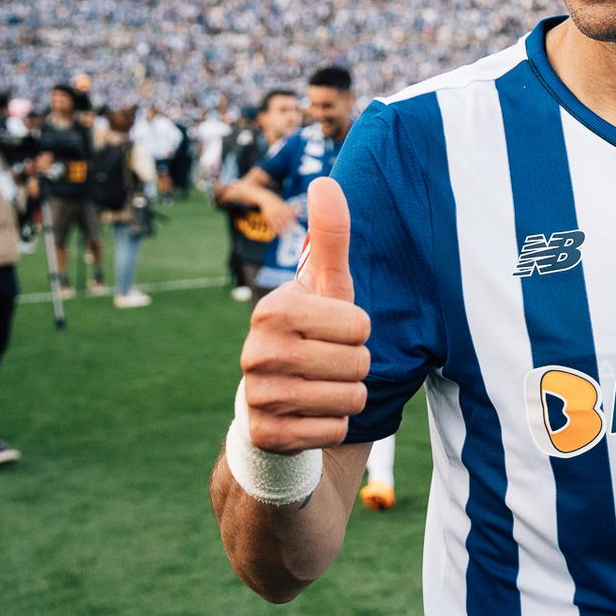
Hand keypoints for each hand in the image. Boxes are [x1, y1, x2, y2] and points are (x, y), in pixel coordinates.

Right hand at [239, 178, 369, 452]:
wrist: (276, 401)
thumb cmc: (313, 334)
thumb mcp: (325, 287)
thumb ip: (329, 238)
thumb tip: (326, 181)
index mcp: (272, 309)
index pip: (360, 325)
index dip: (357, 331)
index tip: (332, 331)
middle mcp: (256, 352)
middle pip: (358, 364)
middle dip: (356, 367)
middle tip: (327, 363)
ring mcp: (257, 396)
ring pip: (349, 399)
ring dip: (347, 396)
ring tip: (320, 387)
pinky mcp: (265, 434)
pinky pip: (335, 431)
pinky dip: (333, 426)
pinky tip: (309, 415)